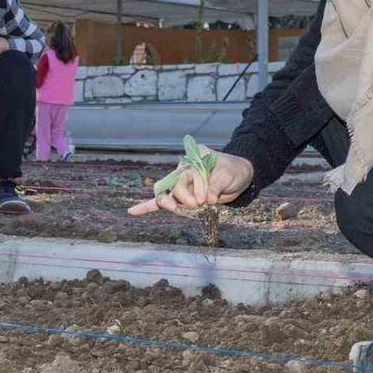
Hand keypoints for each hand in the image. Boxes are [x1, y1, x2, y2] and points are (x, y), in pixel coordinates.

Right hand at [127, 148, 253, 215]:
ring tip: (173, 208)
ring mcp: (182, 184)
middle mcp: (183, 171)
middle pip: (172, 187)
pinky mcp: (183, 197)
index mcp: (192, 161)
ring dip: (169, 204)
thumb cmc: (233, 170)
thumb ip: (216, 186)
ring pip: (166, 195)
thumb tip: (209, 199)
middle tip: (198, 204)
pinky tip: (133, 211)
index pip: (183, 176)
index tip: (206, 199)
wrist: (239, 175)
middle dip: (182, 199)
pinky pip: (162, 202)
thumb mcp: (228, 175)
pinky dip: (148, 207)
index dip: (192, 189)